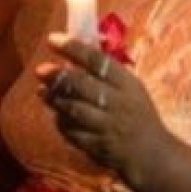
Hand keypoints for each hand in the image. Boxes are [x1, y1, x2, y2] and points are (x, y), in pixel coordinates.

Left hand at [36, 33, 166, 173]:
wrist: (150, 152)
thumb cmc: (138, 114)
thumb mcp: (132, 89)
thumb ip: (108, 74)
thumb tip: (75, 52)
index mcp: (128, 84)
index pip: (98, 61)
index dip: (73, 48)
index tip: (53, 39)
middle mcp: (118, 103)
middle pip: (82, 85)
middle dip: (58, 75)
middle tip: (40, 69)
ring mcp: (106, 126)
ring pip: (73, 109)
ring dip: (54, 99)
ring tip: (43, 91)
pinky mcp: (96, 145)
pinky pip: (71, 131)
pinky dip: (61, 121)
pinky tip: (57, 114)